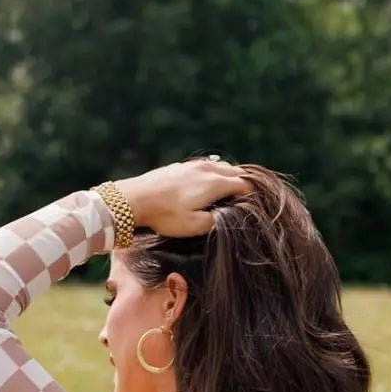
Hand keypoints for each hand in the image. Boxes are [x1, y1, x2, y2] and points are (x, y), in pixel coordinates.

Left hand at [115, 157, 251, 237]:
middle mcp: (207, 169)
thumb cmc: (165, 216)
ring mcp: (193, 165)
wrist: (134, 199)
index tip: (256, 205)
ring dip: (229, 176)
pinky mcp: (180, 166)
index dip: (253, 194)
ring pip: (220, 166)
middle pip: (235, 172)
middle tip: (248, 198)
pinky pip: (206, 165)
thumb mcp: (194, 226)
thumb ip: (217, 221)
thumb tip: (231, 216)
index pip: (244, 184)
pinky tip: (210, 181)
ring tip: (232, 190)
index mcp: (215, 183)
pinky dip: (215, 172)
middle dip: (244, 184)